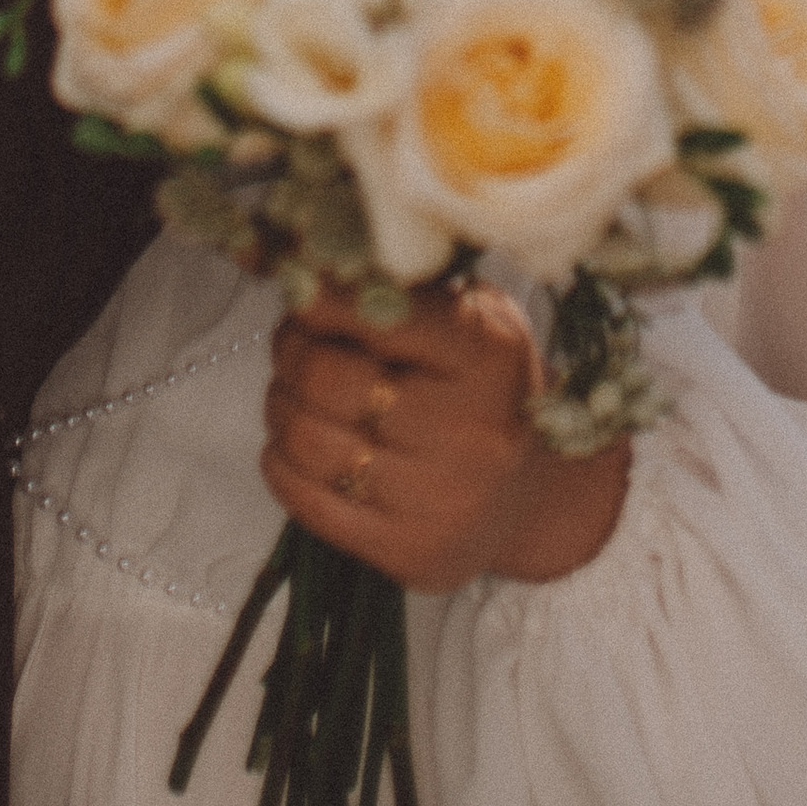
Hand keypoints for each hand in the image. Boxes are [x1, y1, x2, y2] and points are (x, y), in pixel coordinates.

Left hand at [262, 284, 630, 594]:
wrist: (525, 492)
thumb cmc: (481, 386)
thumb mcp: (467, 315)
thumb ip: (397, 284)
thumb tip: (291, 252)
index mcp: (488, 355)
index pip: (378, 312)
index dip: (322, 298)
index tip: (303, 291)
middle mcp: (470, 432)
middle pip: (328, 380)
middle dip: (291, 352)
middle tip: (292, 343)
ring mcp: (441, 501)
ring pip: (309, 441)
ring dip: (281, 406)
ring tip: (291, 391)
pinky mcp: (410, 553)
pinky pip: (310, 502)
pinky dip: (282, 463)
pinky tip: (292, 444)